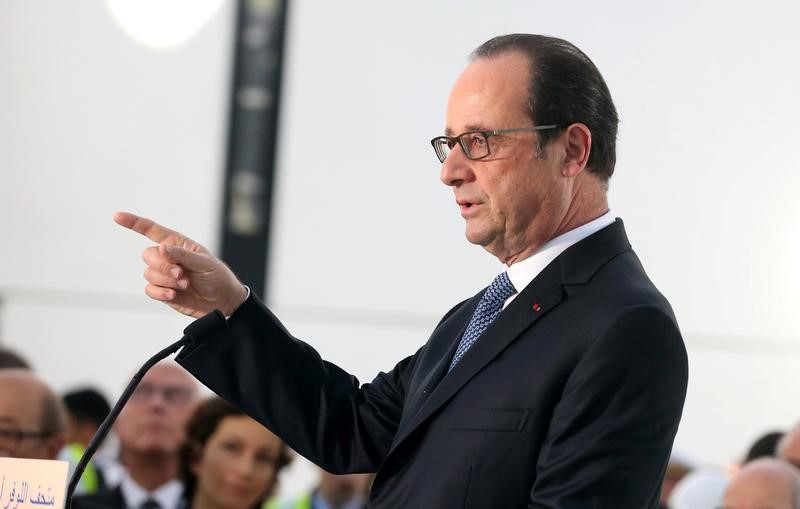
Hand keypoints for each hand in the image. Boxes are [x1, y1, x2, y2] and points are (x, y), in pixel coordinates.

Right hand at [114, 211, 247, 317]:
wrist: (222, 301)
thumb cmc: (217, 276)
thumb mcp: (205, 262)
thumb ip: (183, 255)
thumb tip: (162, 248)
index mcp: (177, 244)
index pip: (152, 230)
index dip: (134, 223)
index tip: (117, 216)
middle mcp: (168, 258)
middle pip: (148, 255)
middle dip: (163, 265)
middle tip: (182, 274)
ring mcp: (164, 275)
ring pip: (148, 273)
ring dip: (165, 280)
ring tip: (184, 284)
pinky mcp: (163, 291)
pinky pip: (149, 289)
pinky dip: (160, 292)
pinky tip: (173, 294)